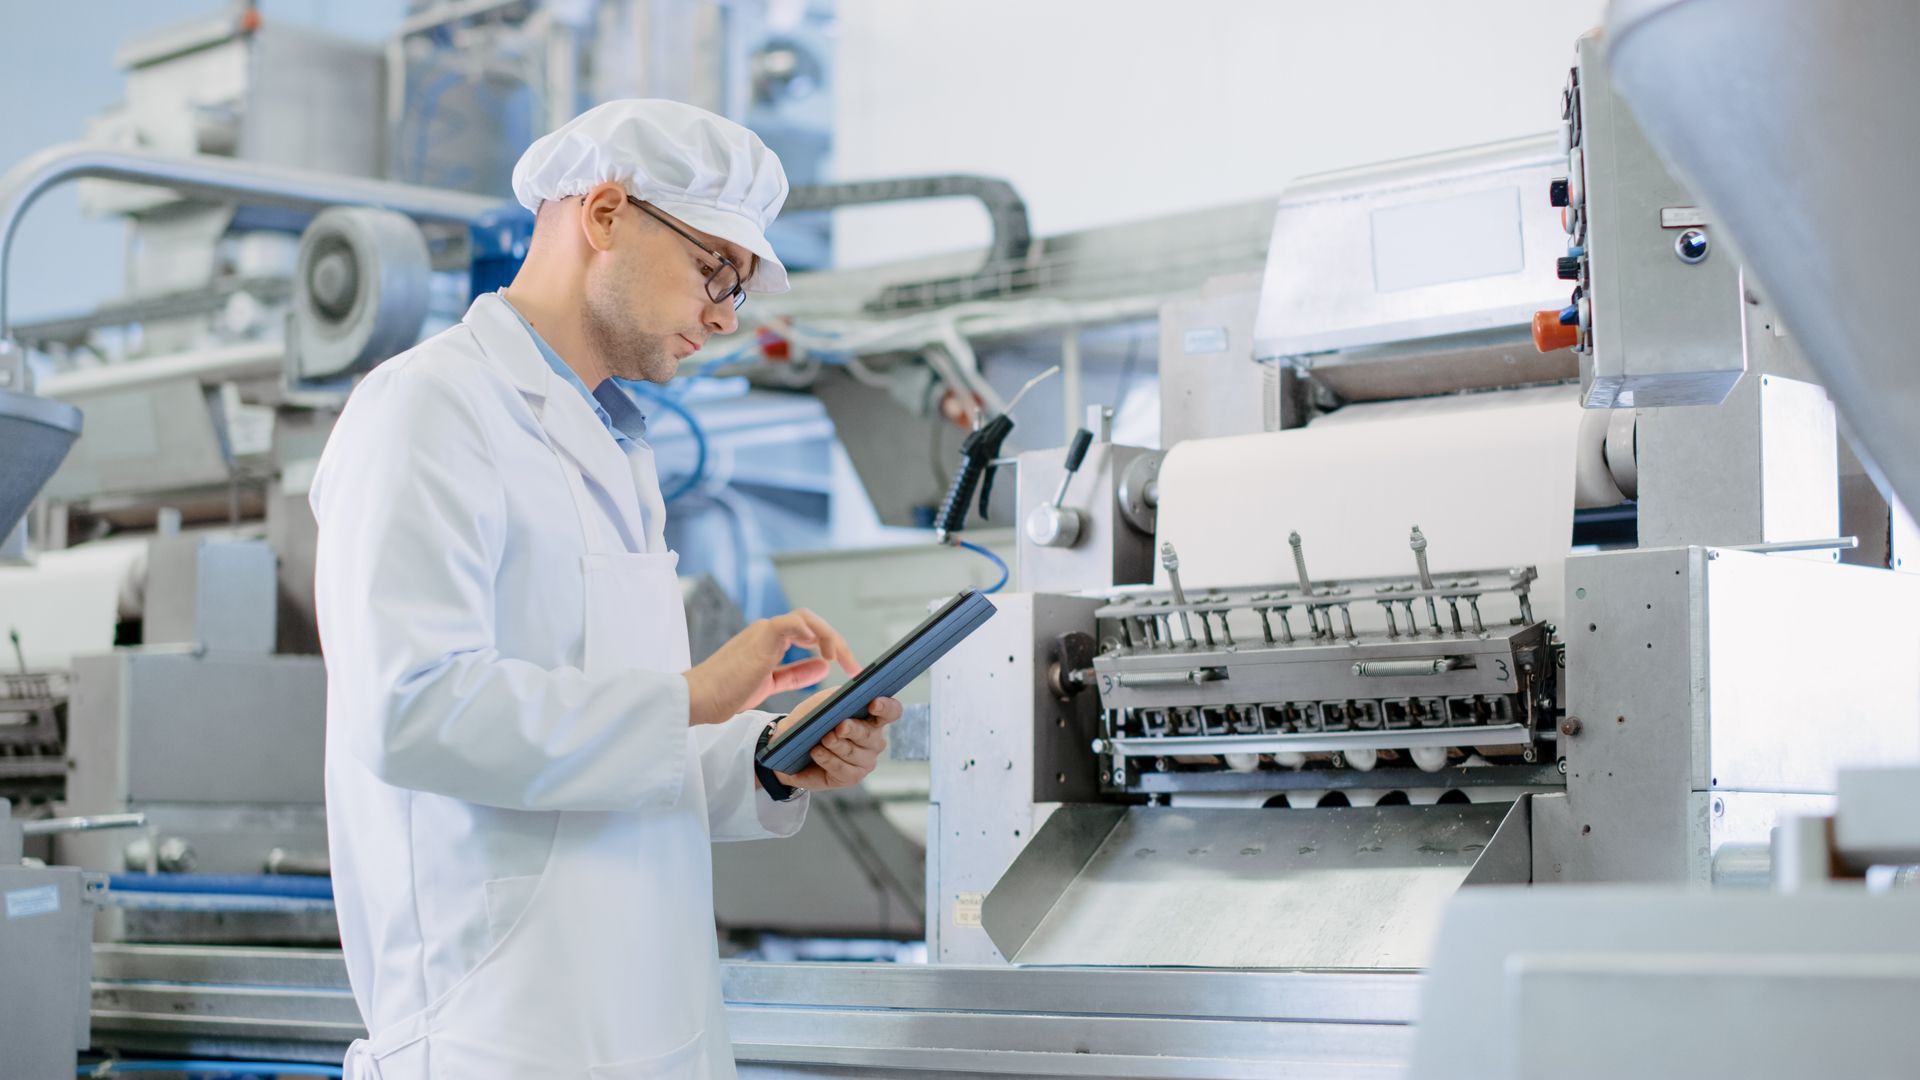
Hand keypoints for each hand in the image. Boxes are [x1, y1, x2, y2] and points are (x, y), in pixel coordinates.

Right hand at [682, 609, 858, 725]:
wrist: (698, 698)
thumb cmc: (726, 693)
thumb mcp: (770, 684)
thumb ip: (796, 674)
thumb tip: (824, 666)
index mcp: (770, 641)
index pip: (809, 633)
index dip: (833, 647)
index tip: (849, 668)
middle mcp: (768, 632)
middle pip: (813, 622)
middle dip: (838, 642)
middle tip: (854, 666)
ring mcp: (764, 632)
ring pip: (806, 618)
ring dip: (830, 636)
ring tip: (840, 659)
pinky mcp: (760, 638)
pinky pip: (790, 622)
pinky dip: (809, 630)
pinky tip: (821, 649)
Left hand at [769, 686, 901, 791]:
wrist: (793, 748)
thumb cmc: (812, 722)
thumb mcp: (820, 704)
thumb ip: (833, 698)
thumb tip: (842, 696)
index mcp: (872, 717)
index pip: (891, 711)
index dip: (886, 707)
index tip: (873, 703)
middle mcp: (874, 740)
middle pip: (869, 734)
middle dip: (854, 729)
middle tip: (841, 726)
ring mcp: (866, 760)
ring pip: (853, 752)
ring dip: (837, 745)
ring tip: (823, 739)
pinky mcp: (853, 777)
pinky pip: (842, 769)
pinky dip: (828, 759)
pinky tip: (817, 752)